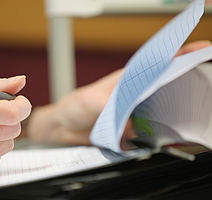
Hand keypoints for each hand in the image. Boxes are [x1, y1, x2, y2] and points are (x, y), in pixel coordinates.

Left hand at [27, 40, 210, 147]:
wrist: (64, 127)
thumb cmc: (74, 106)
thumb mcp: (87, 101)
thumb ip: (106, 106)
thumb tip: (124, 116)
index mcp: (125, 81)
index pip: (154, 65)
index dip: (177, 56)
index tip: (199, 50)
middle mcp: (132, 96)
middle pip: (162, 87)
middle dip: (182, 85)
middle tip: (198, 87)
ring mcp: (132, 113)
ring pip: (158, 110)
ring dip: (172, 114)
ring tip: (185, 118)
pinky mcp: (129, 130)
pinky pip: (149, 132)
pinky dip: (158, 136)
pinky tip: (165, 140)